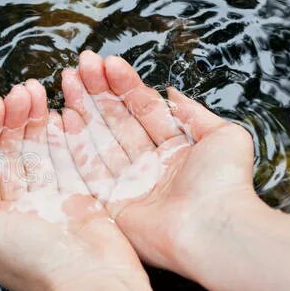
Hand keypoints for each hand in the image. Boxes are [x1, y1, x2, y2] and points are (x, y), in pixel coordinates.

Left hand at [0, 79, 148, 290]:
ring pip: (34, 149)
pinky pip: (62, 158)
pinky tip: (56, 112)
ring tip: (37, 91)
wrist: (94, 286)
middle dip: (11, 118)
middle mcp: (13, 206)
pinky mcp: (75, 197)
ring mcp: (46, 200)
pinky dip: (58, 135)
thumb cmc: (36, 264)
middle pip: (7, 150)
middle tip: (22, 91)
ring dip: (32, 119)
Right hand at [59, 51, 257, 274]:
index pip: (142, 109)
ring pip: (98, 137)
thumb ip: (193, 112)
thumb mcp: (224, 136)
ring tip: (68, 78)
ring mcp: (126, 183)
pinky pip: (86, 168)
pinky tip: (65, 114)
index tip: (107, 62)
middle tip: (81, 64)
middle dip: (98, 90)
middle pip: (116, 120)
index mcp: (173, 149)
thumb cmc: (224, 185)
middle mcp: (147, 164)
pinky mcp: (108, 202)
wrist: (212, 228)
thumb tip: (172, 92)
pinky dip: (74, 142)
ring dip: (82, 107)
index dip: (125, 85)